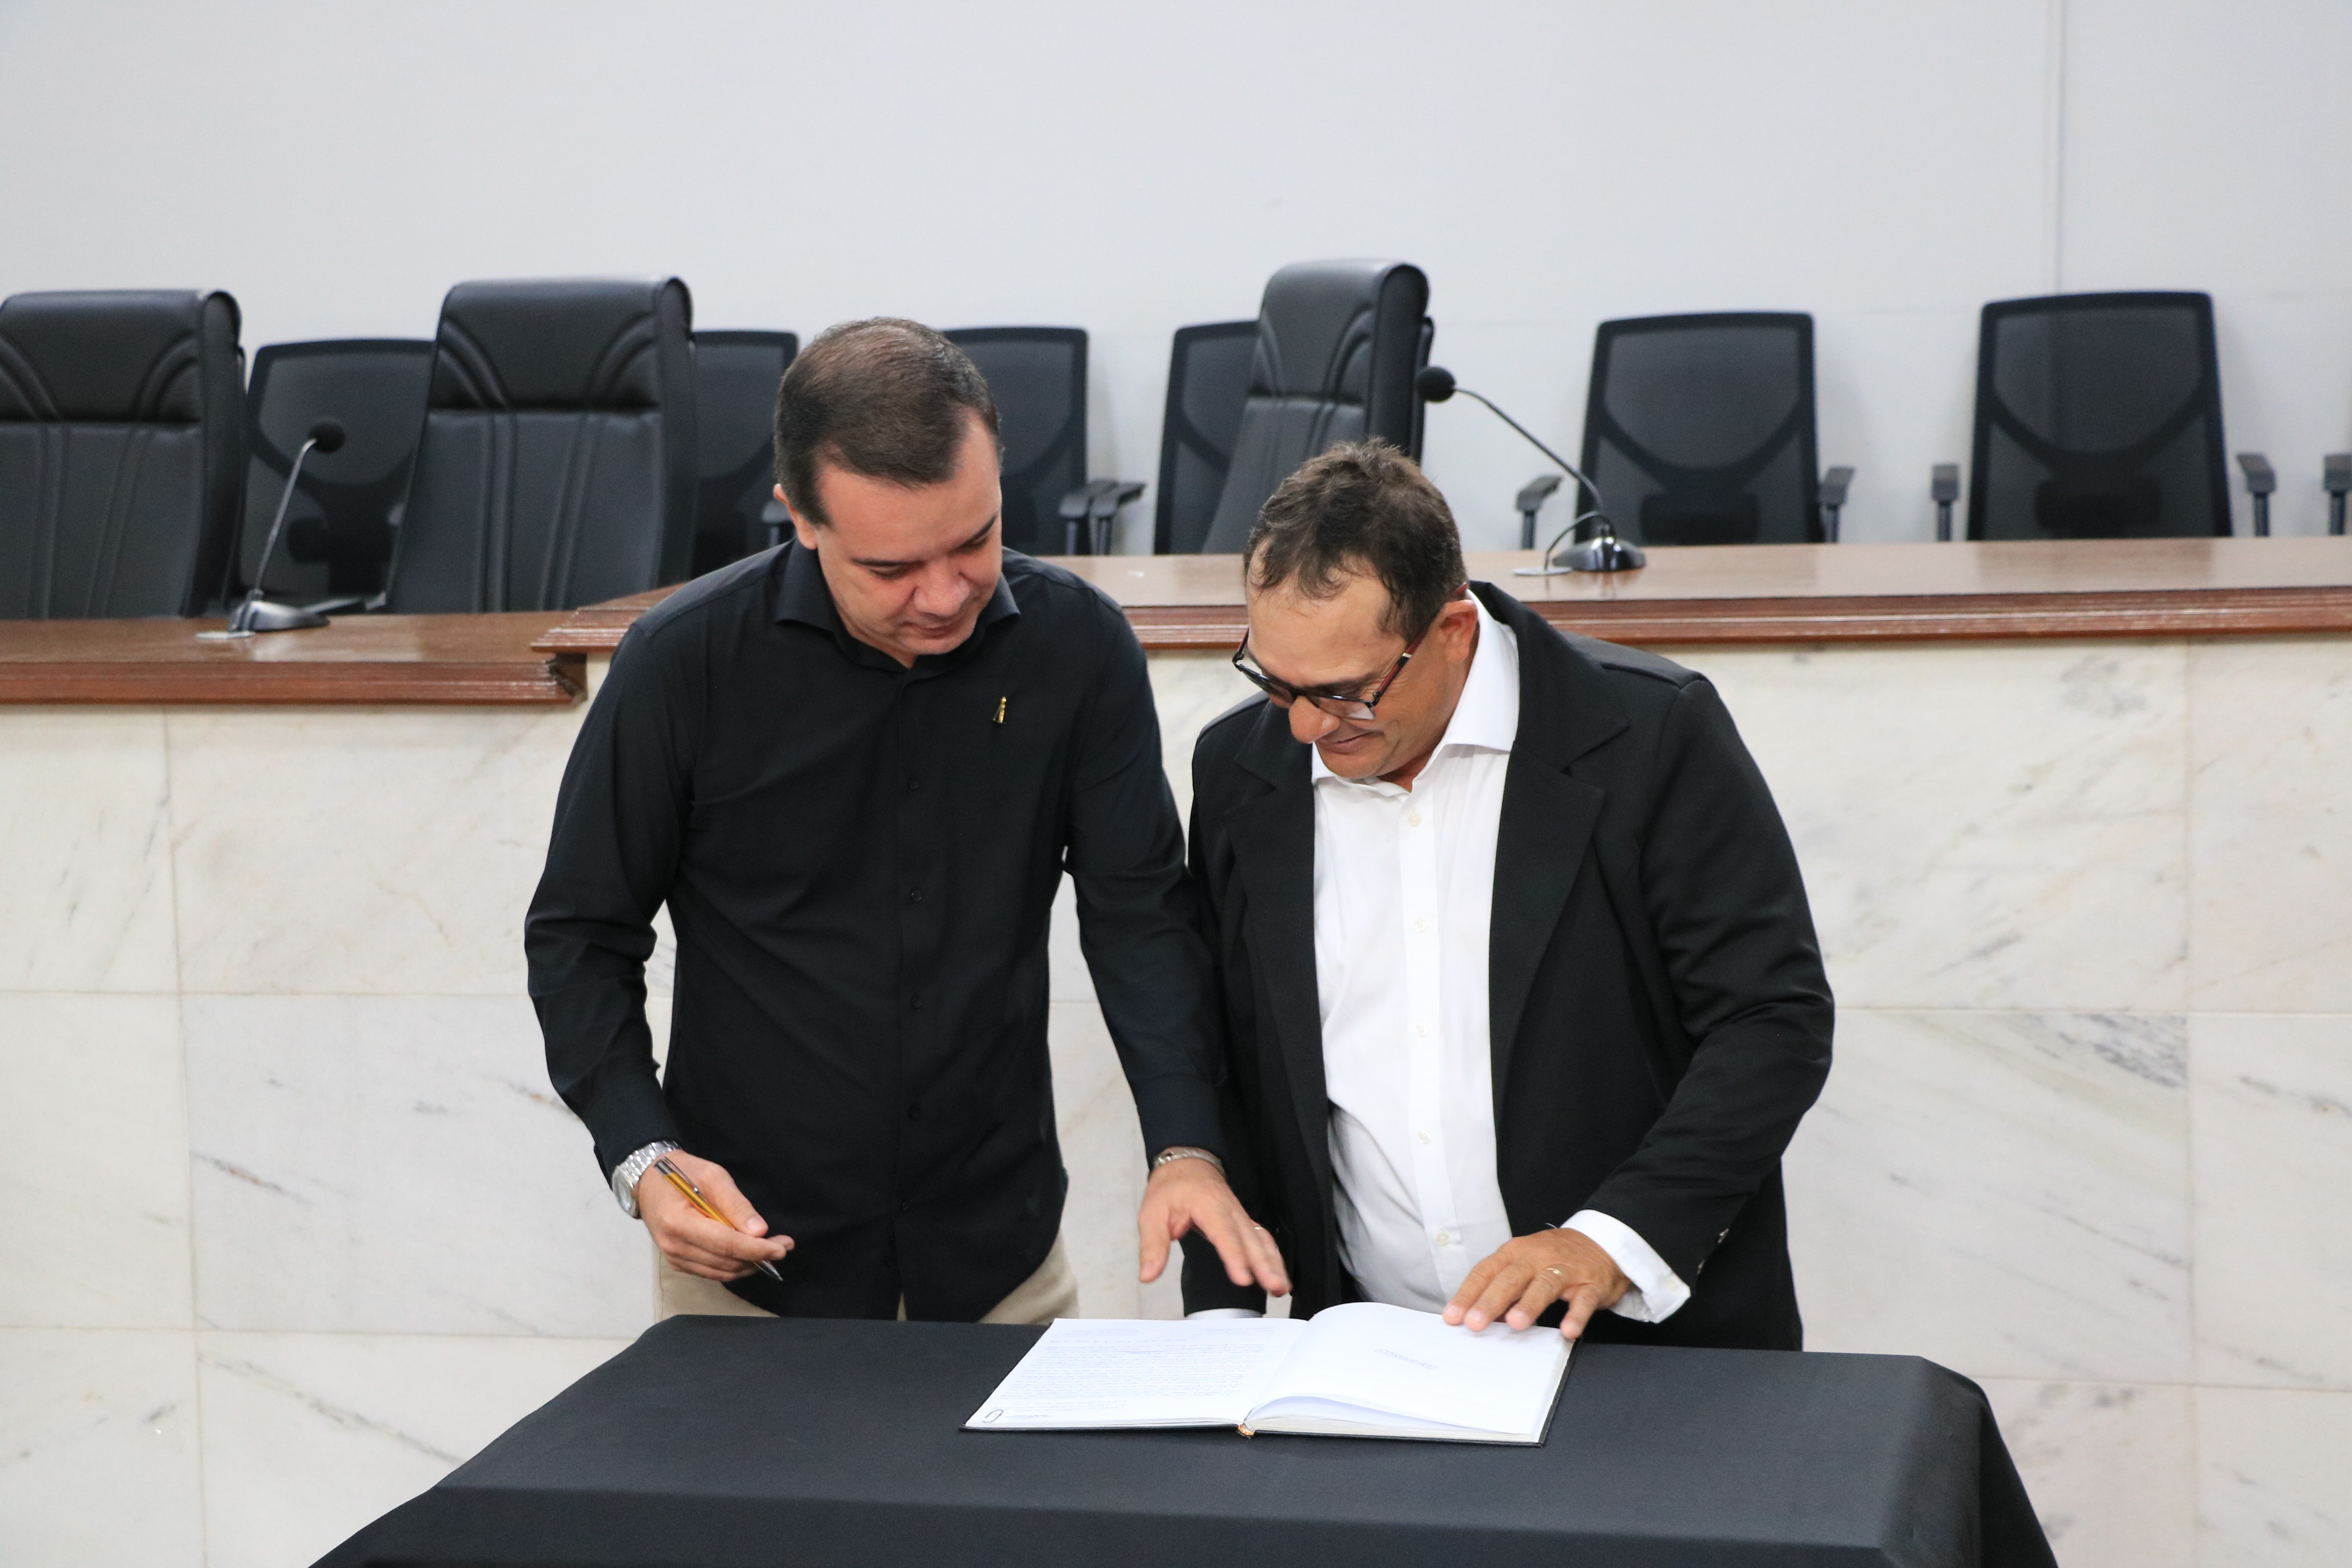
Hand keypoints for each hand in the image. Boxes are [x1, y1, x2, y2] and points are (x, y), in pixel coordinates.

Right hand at [636, 1150, 793, 1281]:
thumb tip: (760, 1231)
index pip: (725, 1245)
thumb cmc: (682, 1172)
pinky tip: (749, 1255)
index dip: (756, 1250)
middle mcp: (673, 1246)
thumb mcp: (712, 1176)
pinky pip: (711, 1272)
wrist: (648, 1181)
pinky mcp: (677, 1262)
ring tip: (772, 1250)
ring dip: (749, 1265)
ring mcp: (674, 1257)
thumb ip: (736, 1204)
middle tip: (784, 1246)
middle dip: (759, 1258)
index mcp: (678, 1222)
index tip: (782, 1247)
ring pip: (721, 1272)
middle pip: (725, 1262)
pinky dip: (734, 1267)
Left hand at [1137, 1155, 1289, 1296]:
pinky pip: (1263, 1239)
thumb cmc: (1170, 1188)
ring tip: (1281, 1287)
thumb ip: (1152, 1245)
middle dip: (1264, 1265)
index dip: (1235, 1257)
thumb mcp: (1151, 1213)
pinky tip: (1279, 1275)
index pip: (1224, 1234)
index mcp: (1207, 1205)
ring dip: (1273, 1263)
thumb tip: (1147, 1275)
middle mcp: (1230, 1210)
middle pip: (1251, 1239)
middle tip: (1274, 1287)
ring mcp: (1240, 1215)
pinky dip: (1273, 1257)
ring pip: (1262, 1239)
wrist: (1186, 1163)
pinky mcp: (1244, 1222)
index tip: (1243, 1278)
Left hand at [1445, 1227, 1628, 1338]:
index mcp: (1515, 1253)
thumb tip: (1477, 1317)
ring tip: (1515, 1323)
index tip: (1453, 1316)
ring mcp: (1565, 1269)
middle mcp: (1537, 1257)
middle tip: (1475, 1323)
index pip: (1486, 1272)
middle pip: (1511, 1278)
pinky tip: (1568, 1330)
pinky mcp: (1591, 1283)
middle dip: (1491, 1301)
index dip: (1468, 1294)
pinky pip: (1583, 1299)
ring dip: (1529, 1304)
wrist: (1601, 1242)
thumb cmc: (1553, 1258)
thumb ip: (1501, 1290)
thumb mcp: (1523, 1266)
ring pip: (1544, 1284)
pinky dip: (1576, 1315)